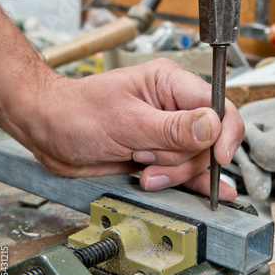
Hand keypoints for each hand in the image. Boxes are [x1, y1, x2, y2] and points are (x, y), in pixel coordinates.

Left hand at [4, 59, 242, 199]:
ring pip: (194, 158)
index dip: (224, 132)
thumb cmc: (77, 113)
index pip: (216, 104)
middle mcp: (172, 105)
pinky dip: (193, 181)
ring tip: (142, 169)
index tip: (219, 157)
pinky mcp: (156, 153)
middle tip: (147, 157)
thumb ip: (171, 129)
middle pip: (207, 138)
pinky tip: (210, 191)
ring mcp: (165, 131)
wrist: (50, 131)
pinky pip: (183, 169)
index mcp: (169, 83)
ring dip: (172, 172)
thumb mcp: (125, 121)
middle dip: (181, 158)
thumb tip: (212, 127)